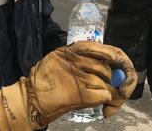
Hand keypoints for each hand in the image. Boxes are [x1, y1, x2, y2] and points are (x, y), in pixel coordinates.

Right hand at [0, 41, 136, 129]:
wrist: (32, 98)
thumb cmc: (48, 81)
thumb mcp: (62, 61)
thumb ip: (81, 59)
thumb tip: (107, 63)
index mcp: (70, 50)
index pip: (97, 47)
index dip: (112, 53)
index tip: (119, 60)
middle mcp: (74, 60)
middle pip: (104, 66)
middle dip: (111, 77)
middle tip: (112, 85)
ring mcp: (77, 76)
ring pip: (104, 81)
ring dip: (106, 89)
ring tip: (100, 96)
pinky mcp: (79, 93)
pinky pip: (102, 94)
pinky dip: (105, 99)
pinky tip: (101, 103)